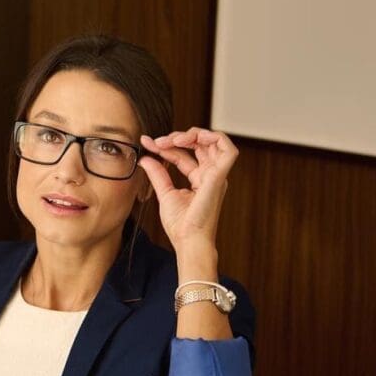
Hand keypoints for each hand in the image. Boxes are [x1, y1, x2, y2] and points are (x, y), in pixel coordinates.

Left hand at [137, 127, 238, 250]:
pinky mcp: (219, 177)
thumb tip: (146, 158)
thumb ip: (157, 174)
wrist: (188, 241)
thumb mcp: (165, 193)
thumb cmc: (181, 226)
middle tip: (158, 142)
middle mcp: (210, 175)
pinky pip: (229, 150)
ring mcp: (217, 175)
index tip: (148, 143)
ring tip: (173, 139)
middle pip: (199, 144)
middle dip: (178, 137)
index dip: (166, 146)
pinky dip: (213, 137)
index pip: (184, 155)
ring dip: (194, 134)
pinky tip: (189, 139)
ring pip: (215, 141)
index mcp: (200, 179)